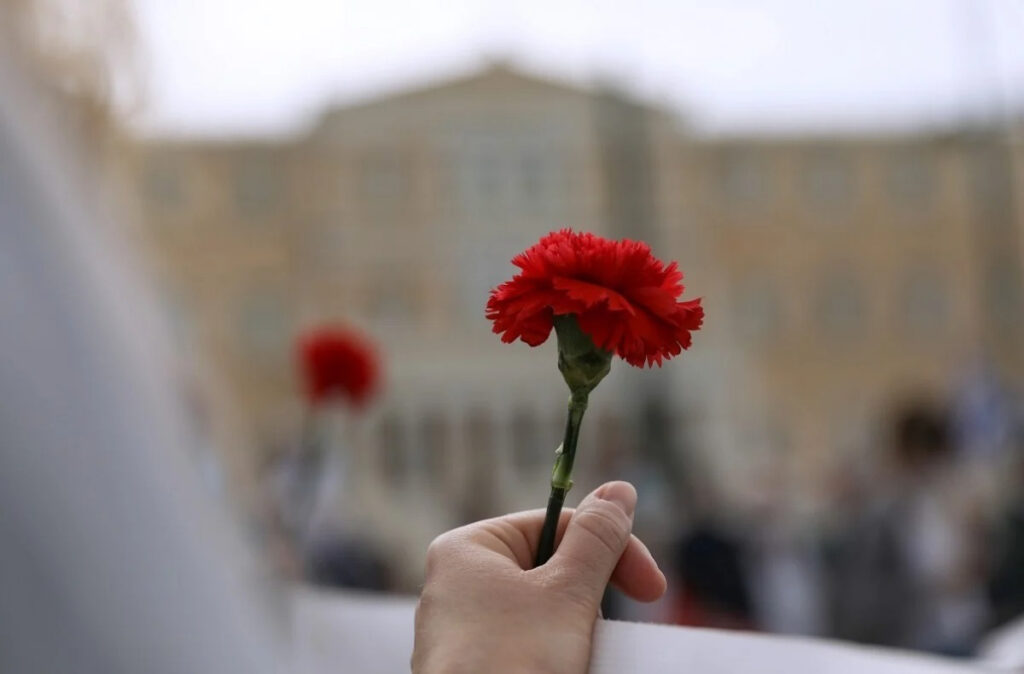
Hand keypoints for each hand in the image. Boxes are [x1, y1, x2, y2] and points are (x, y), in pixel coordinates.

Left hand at [412, 481, 666, 673]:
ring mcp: (461, 631)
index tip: (652, 586)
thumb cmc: (512, 662)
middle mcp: (456, 584)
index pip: (555, 524)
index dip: (610, 549)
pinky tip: (566, 668)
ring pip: (541, 611)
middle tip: (610, 628)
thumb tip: (618, 490)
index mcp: (467, 549)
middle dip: (589, 595)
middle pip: (548, 568)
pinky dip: (554, 655)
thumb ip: (597, 539)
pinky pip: (525, 646)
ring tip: (580, 656)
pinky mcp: (472, 669)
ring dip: (576, 628)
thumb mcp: (567, 593)